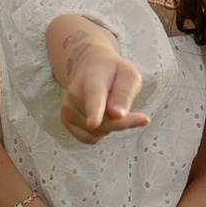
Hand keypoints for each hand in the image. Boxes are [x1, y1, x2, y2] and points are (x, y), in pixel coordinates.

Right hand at [46, 12, 148, 142]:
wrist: (90, 68)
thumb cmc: (114, 73)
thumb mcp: (129, 75)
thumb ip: (125, 94)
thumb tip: (117, 115)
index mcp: (93, 78)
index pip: (94, 97)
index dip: (94, 111)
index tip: (93, 123)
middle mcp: (74, 93)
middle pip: (104, 122)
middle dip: (124, 122)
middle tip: (140, 117)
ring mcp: (67, 108)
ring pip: (99, 132)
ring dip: (111, 125)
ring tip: (108, 105)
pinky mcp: (65, 120)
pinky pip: (91, 139)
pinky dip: (101, 131)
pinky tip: (101, 116)